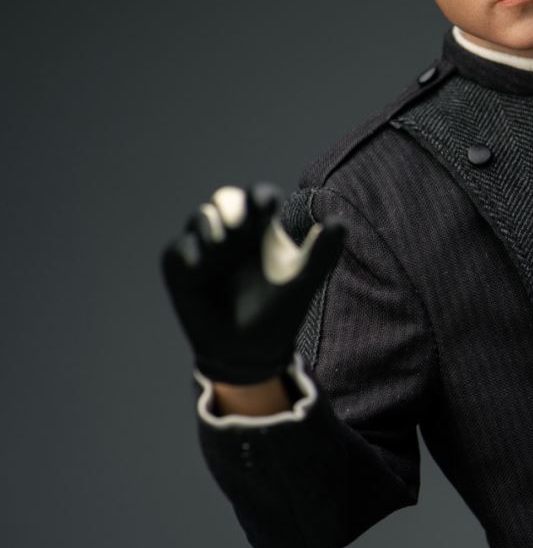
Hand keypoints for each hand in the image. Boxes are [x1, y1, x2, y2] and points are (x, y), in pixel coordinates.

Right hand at [161, 183, 344, 384]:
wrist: (252, 351)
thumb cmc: (280, 312)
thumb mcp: (303, 282)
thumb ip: (322, 253)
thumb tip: (339, 221)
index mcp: (261, 229)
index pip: (258, 198)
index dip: (259, 196)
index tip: (266, 205)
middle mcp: (232, 234)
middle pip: (225, 201)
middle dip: (229, 204)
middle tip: (240, 222)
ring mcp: (206, 250)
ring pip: (200, 219)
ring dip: (208, 223)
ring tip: (219, 240)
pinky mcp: (183, 270)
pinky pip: (178, 251)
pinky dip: (187, 252)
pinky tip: (198, 263)